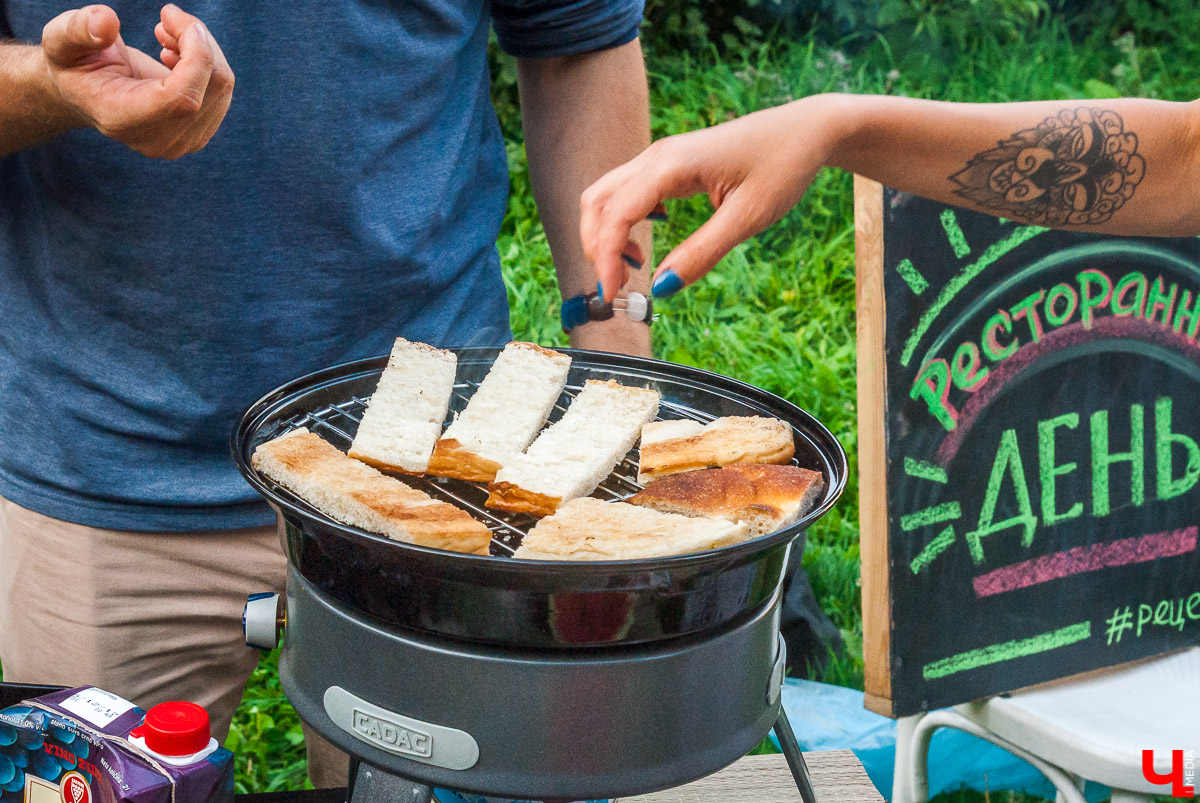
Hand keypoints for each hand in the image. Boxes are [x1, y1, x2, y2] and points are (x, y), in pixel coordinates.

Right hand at [41, 4, 233, 158]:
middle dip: (196, 40)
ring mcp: (183, 142)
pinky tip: (174, 56)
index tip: (170, 15)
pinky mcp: (199, 133)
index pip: (183, 98)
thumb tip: (106, 22)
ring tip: (165, 36)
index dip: (194, 54)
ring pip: (222, 86)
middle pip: (211, 87)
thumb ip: (77, 30)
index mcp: (124, 120)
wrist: (87, 92)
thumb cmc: (73, 62)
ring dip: (200, 48)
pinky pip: (222, 90)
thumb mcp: (61, 40)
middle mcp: (158, 140)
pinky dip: (205, 63)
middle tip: (167, 17)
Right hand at [580, 98, 836, 301]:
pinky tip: (648, 237)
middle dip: (596, 246)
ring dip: (607, 233)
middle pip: (597, 201)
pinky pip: (628, 191)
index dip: (605, 258)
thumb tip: (662, 287)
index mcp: (672, 165)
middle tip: (618, 286)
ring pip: (608, 195)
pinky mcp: (669, 164)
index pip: (616, 214)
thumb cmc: (782, 166)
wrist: (807, 129)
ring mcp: (661, 157)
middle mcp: (658, 156)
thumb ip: (702, 253)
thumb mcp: (747, 218)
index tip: (612, 294)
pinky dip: (623, 220)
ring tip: (635, 265)